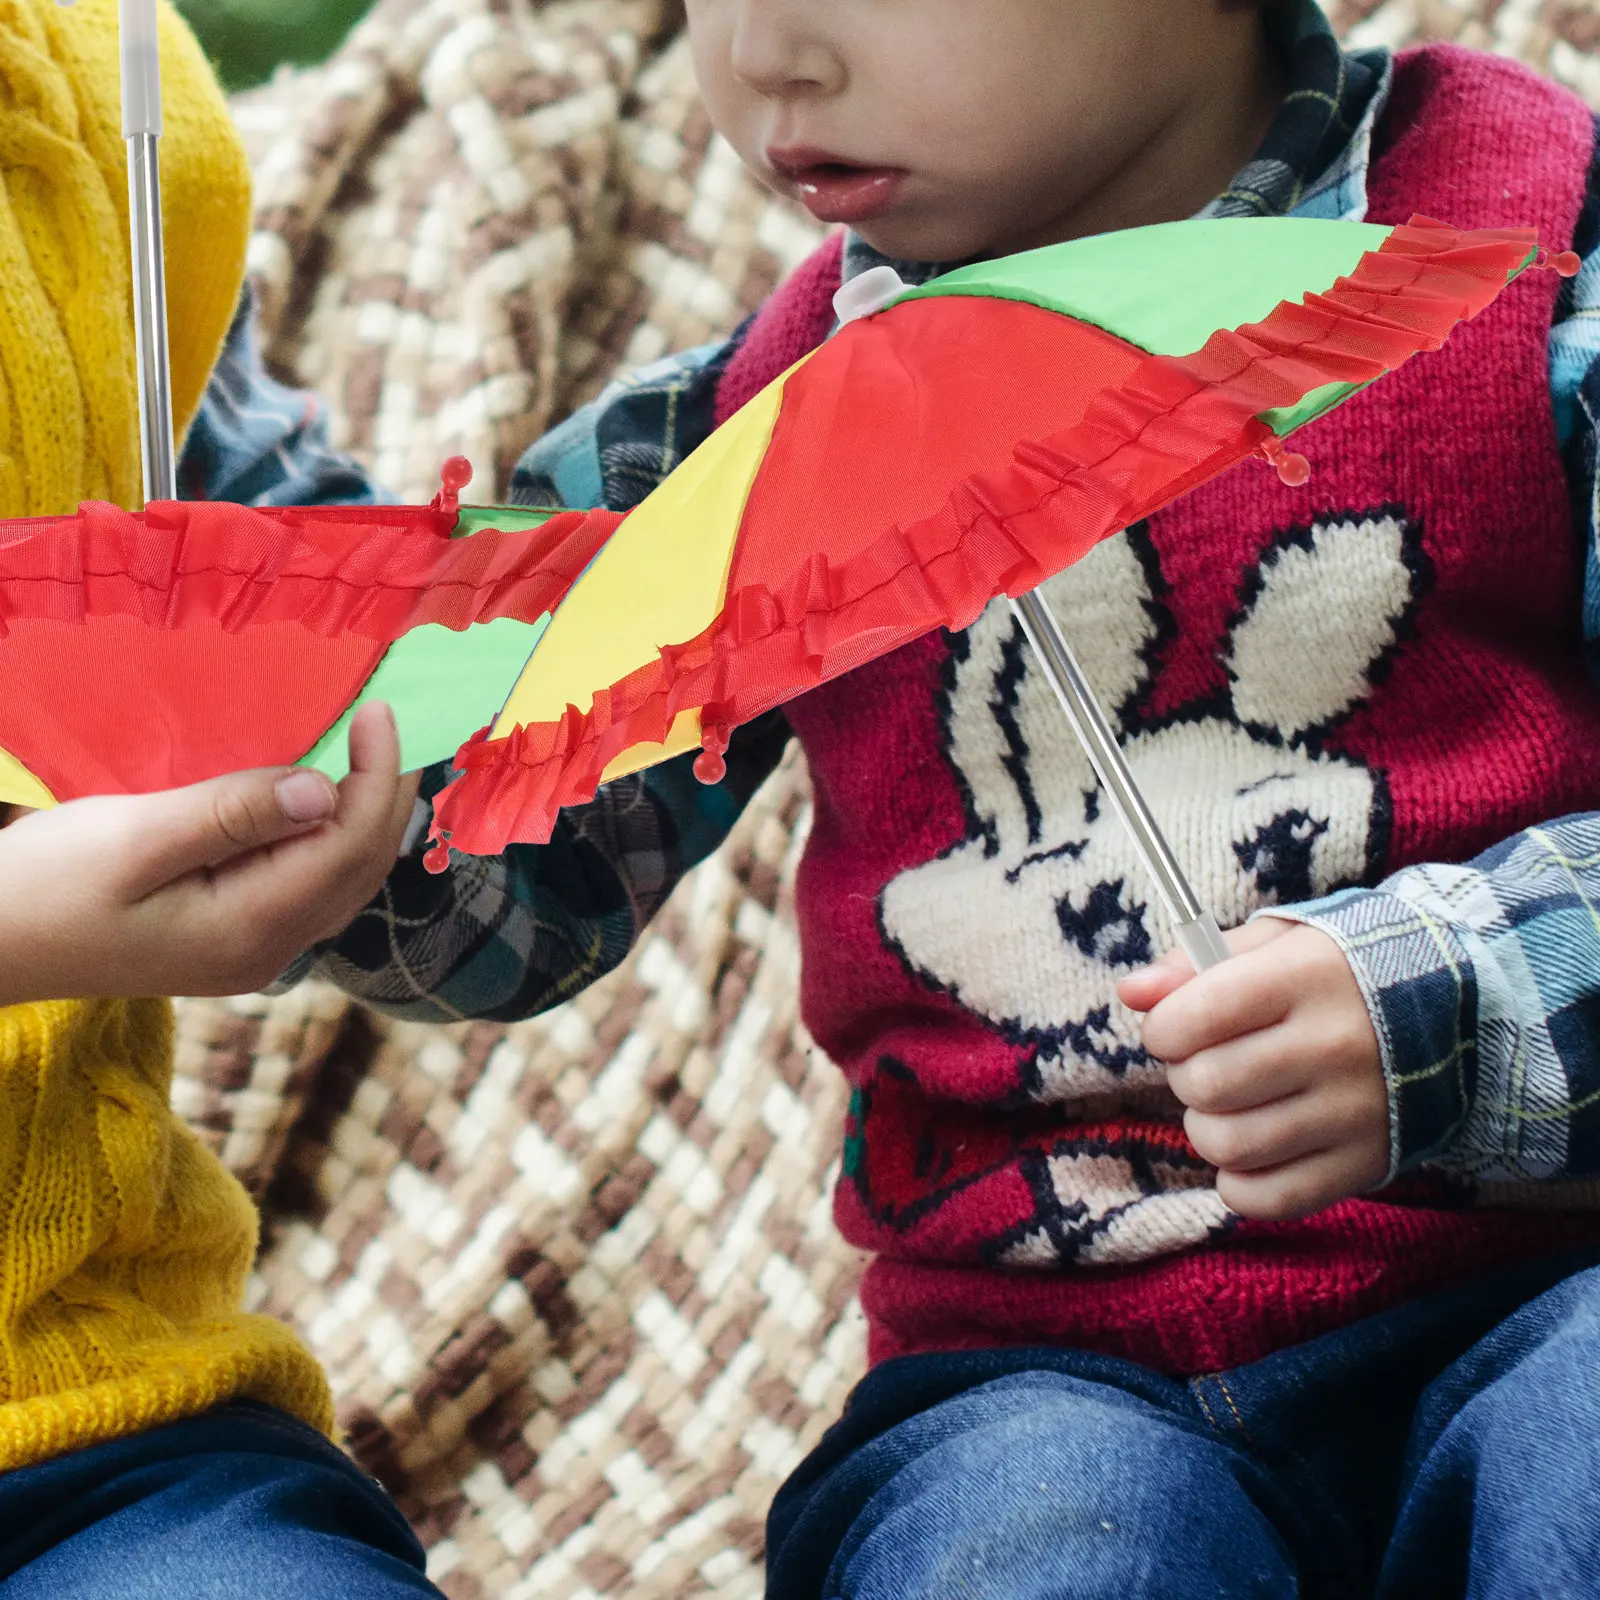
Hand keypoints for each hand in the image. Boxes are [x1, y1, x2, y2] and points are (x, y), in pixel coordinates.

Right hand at [0, 703, 419, 1005]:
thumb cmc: (43, 887)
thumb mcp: (133, 839)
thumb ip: (233, 815)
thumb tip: (323, 793)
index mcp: (250, 929)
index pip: (349, 847)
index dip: (376, 777)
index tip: (379, 710)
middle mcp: (268, 952)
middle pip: (361, 869)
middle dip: (387, 796)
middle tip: (392, 722)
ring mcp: (253, 952)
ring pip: (343, 882)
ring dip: (366, 818)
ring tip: (374, 752)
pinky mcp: (234, 940)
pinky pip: (310, 887)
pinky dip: (333, 839)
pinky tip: (325, 800)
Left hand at [1116, 919, 1390, 1221]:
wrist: (1455, 1012)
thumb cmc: (1335, 973)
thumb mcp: (1274, 945)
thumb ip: (1194, 964)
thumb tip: (1132, 992)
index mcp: (1305, 978)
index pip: (1193, 1017)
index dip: (1164, 1028)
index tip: (1177, 1027)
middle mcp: (1333, 1046)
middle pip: (1205, 1085)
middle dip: (1187, 1076)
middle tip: (1210, 1064)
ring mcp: (1354, 1112)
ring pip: (1229, 1146)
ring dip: (1208, 1129)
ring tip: (1230, 1105)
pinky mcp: (1366, 1164)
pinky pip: (1269, 1199)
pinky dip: (1240, 1183)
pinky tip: (1251, 1150)